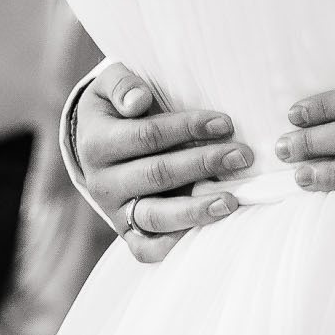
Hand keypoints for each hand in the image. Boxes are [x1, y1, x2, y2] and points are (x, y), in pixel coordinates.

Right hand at [72, 62, 248, 261]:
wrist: (93, 145)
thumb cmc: (115, 108)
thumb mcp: (110, 85)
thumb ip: (123, 85)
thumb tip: (139, 101)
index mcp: (97, 143)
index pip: (147, 136)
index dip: (187, 128)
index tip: (225, 123)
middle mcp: (102, 182)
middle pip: (157, 175)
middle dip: (203, 164)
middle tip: (242, 156)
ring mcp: (114, 211)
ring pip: (155, 216)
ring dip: (196, 209)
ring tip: (232, 201)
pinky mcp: (126, 232)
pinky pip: (147, 249)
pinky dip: (175, 245)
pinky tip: (206, 234)